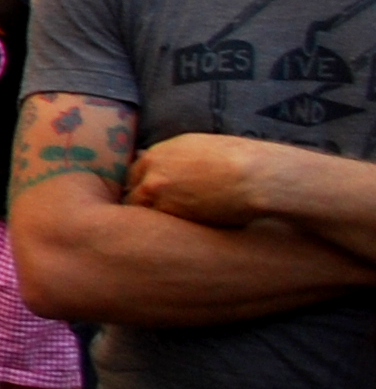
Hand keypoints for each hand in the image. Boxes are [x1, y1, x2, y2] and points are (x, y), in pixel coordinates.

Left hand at [128, 133, 309, 230]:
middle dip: (142, 208)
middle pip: (133, 195)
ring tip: (160, 237)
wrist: (254, 175)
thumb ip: (178, 158)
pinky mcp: (169, 212)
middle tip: (149, 225)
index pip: (135, 176)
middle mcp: (152, 171)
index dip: (143, 190)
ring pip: (141, 212)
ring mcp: (157, 192)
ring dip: (149, 223)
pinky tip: (171, 240)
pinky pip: (157, 226)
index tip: (150, 202)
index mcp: (159, 153)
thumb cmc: (239, 160)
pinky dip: (162, 233)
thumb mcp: (201, 148)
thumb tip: (171, 167)